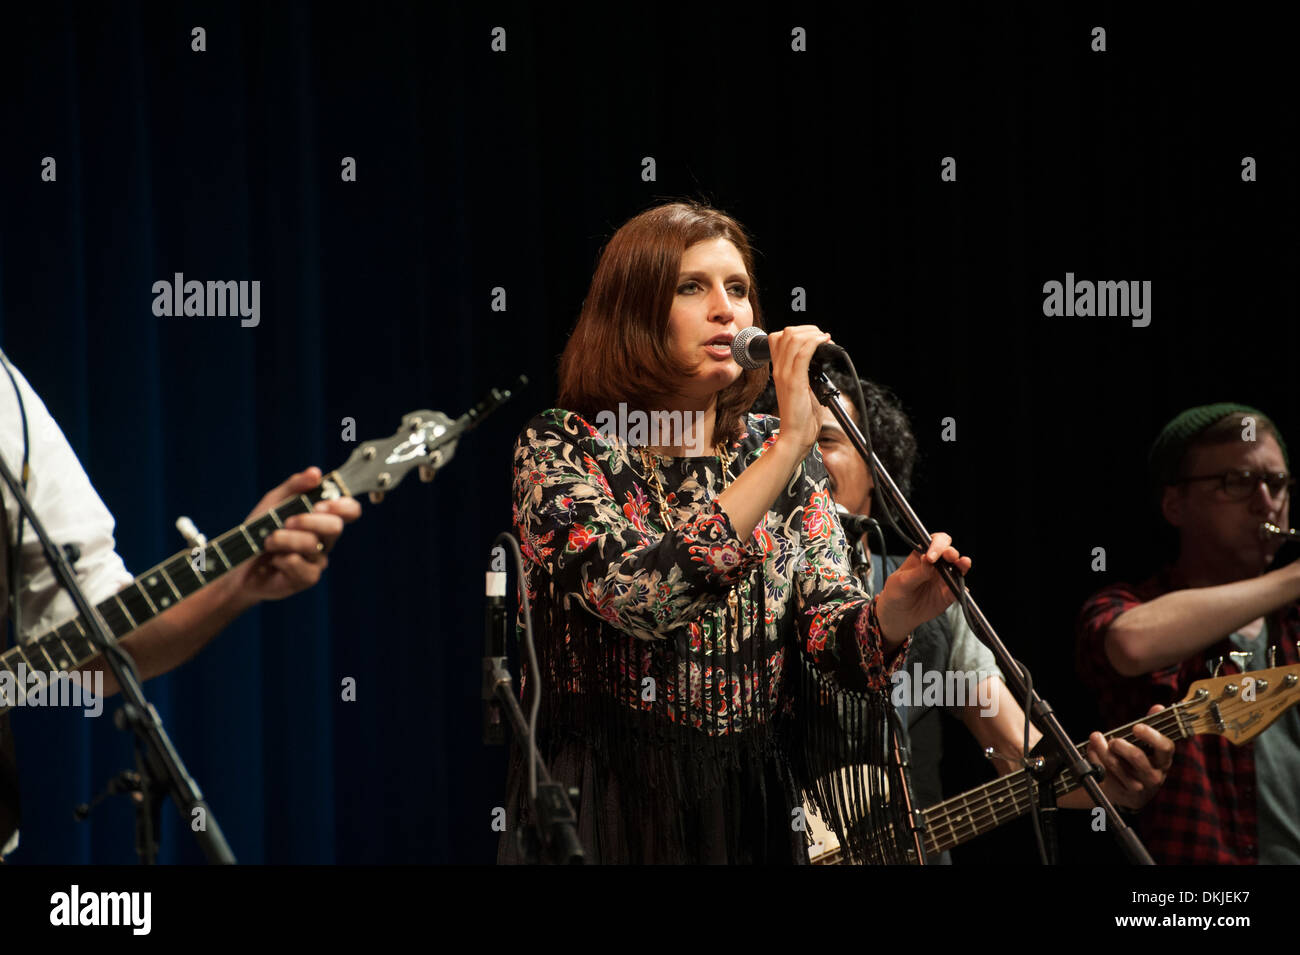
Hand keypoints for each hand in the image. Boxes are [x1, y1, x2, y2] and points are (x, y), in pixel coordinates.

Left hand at [221, 467, 362, 606]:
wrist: (237, 562)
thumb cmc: (258, 531)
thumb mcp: (273, 502)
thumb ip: (295, 486)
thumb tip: (316, 473)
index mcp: (322, 518)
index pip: (350, 511)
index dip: (343, 506)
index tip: (321, 504)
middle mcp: (324, 540)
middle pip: (335, 527)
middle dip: (308, 520)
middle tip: (287, 521)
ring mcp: (317, 560)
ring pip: (312, 545)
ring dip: (285, 539)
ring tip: (269, 541)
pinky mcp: (306, 578)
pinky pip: (299, 564)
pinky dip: (281, 558)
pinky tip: (273, 560)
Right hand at [767, 325, 833, 459]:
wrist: (795, 436)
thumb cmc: (801, 416)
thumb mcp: (803, 388)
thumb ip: (806, 372)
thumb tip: (819, 359)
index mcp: (779, 370)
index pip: (778, 338)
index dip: (797, 332)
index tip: (814, 338)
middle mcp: (779, 369)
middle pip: (786, 333)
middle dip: (808, 329)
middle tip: (822, 338)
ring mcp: (785, 375)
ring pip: (794, 339)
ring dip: (813, 334)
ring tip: (825, 340)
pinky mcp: (795, 382)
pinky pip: (803, 353)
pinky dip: (815, 342)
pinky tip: (824, 343)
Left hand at [875, 532, 971, 641]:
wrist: (898, 615)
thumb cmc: (896, 593)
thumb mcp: (902, 582)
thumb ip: (917, 572)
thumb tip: (928, 559)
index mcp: (922, 555)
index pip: (934, 541)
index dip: (936, 544)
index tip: (931, 557)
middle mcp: (936, 564)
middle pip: (949, 551)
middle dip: (951, 552)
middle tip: (949, 557)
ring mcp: (944, 578)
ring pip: (959, 567)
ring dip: (963, 564)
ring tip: (963, 564)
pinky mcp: (949, 593)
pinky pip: (959, 589)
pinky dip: (962, 588)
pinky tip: (962, 589)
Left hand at [1087, 705, 1173, 810]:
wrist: (1129, 792)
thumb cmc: (1138, 760)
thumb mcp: (1147, 745)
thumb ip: (1151, 726)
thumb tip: (1158, 707)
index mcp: (1163, 760)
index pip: (1165, 747)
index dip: (1152, 736)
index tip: (1136, 727)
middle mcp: (1154, 775)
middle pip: (1137, 757)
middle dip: (1120, 744)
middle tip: (1112, 739)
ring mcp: (1139, 786)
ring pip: (1117, 766)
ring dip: (1102, 749)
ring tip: (1095, 738)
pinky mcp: (1122, 793)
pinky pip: (1105, 773)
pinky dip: (1094, 759)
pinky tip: (1092, 751)